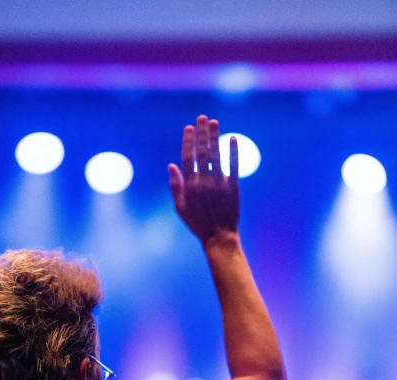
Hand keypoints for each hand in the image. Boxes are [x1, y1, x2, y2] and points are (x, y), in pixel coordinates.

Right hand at [168, 115, 239, 244]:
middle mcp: (204, 181)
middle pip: (202, 152)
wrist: (219, 236)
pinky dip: (233, 151)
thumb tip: (171, 165)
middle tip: (202, 118)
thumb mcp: (180, 208)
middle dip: (202, 133)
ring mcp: (219, 183)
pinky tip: (232, 138)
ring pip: (216, 155)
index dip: (188, 141)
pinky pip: (233, 165)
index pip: (188, 157)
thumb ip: (175, 186)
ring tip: (214, 122)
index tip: (189, 127)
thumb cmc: (197, 223)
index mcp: (190, 186)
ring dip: (215, 137)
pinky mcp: (233, 187)